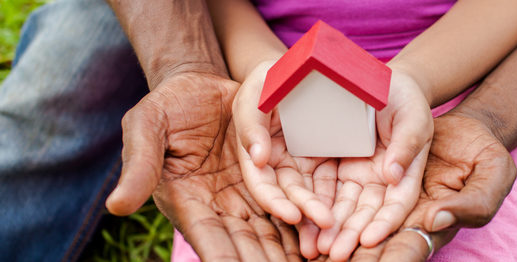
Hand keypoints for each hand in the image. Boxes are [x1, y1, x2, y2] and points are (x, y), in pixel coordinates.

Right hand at [105, 72, 300, 260]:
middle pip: (246, 244)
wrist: (199, 85)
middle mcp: (217, 206)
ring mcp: (243, 196)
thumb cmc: (165, 105)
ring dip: (289, 250)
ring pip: (270, 231)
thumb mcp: (145, 128)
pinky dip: (301, 225)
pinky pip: (285, 207)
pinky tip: (320, 238)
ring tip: (315, 259)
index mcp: (186, 201)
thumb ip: (138, 166)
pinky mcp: (264, 180)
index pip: (209, 239)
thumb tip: (116, 207)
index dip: (225, 260)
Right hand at [233, 61, 337, 258]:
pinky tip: (349, 212)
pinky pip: (330, 182)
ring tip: (337, 227)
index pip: (261, 183)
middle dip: (305, 212)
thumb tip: (259, 158)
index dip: (273, 201)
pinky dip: (336, 199)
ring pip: (310, 194)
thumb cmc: (272, 77)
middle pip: (289, 194)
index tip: (292, 215)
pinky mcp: (323, 160)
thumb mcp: (255, 91)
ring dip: (321, 212)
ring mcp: (301, 163)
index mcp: (256, 151)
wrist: (301, 67)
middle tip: (325, 224)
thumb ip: (250, 121)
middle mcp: (277, 163)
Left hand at [316, 71, 433, 260]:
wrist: (379, 83)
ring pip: (343, 208)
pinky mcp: (334, 168)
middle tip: (336, 254)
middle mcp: (380, 181)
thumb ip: (406, 144)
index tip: (370, 239)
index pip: (397, 203)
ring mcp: (357, 176)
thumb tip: (393, 175)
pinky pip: (322, 190)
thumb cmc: (405, 98)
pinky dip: (314, 208)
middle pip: (367, 213)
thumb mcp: (412, 116)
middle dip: (351, 234)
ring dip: (330, 229)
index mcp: (405, 172)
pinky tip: (301, 225)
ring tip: (316, 249)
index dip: (385, 222)